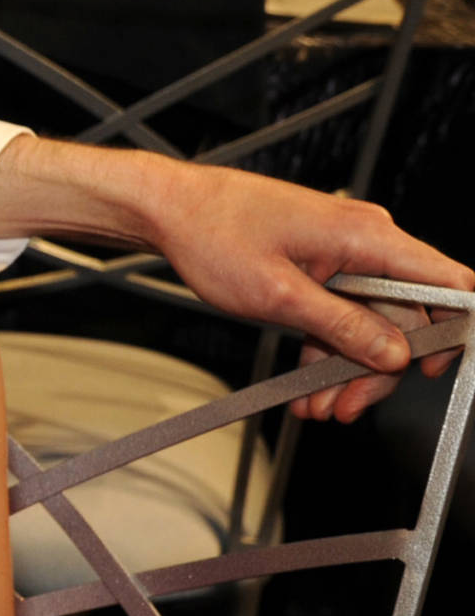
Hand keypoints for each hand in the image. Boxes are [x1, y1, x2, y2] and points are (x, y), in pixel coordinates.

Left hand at [141, 164, 471, 421]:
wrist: (169, 208)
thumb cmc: (213, 233)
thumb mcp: (278, 295)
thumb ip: (343, 326)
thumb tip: (396, 353)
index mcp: (369, 237)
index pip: (447, 284)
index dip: (451, 331)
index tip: (427, 371)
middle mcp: (366, 240)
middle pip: (404, 317)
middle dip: (376, 369)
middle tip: (343, 408)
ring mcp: (344, 252)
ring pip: (369, 322)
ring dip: (345, 368)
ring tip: (315, 405)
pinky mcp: (321, 263)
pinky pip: (340, 313)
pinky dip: (325, 349)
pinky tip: (306, 385)